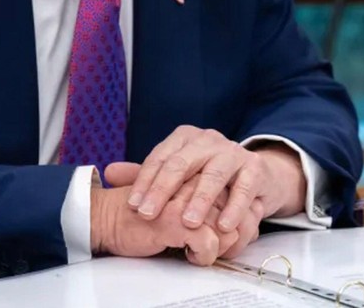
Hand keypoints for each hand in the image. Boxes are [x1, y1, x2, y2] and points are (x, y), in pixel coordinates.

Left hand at [118, 126, 306, 232]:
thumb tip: (107, 173)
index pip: (160, 158)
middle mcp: (208, 140)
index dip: (144, 182)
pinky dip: (235, 207)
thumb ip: (145, 176)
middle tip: (148, 214)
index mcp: (185, 138)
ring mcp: (233, 152)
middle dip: (162, 190)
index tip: (132, 206)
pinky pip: (244, 188)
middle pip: (181, 163)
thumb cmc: (207, 177)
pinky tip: (224, 225)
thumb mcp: (177, 175)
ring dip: (199, 200)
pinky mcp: (255, 168)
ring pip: (214, 175)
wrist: (255, 175)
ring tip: (187, 222)